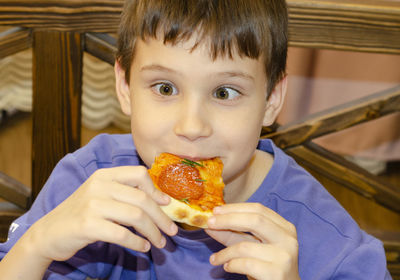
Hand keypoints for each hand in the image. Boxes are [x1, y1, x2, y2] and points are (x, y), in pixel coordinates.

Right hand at [26, 166, 177, 261]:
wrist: (48, 233)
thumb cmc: (80, 214)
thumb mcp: (101, 195)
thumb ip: (125, 193)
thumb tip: (161, 200)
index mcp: (104, 175)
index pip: (139, 174)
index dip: (156, 190)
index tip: (167, 204)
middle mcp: (99, 185)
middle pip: (142, 199)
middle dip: (161, 217)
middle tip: (172, 231)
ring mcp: (92, 204)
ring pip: (136, 216)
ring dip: (153, 232)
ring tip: (160, 242)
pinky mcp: (87, 225)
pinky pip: (122, 234)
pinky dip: (137, 242)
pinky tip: (143, 247)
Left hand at [206, 203, 299, 279]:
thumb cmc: (268, 267)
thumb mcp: (252, 247)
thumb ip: (234, 235)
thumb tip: (210, 225)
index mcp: (285, 228)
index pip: (258, 209)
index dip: (235, 208)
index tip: (215, 211)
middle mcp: (287, 239)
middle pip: (255, 220)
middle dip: (228, 219)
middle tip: (209, 223)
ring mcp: (283, 256)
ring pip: (245, 246)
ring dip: (224, 252)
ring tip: (214, 259)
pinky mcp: (276, 273)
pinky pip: (245, 264)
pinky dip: (231, 264)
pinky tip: (227, 267)